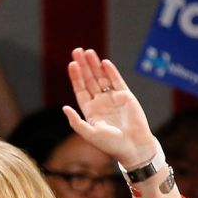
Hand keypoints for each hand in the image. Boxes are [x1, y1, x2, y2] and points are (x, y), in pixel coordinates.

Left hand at [61, 48, 158, 167]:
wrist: (133, 147)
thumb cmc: (111, 145)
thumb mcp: (89, 134)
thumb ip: (76, 121)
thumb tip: (64, 108)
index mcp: (90, 111)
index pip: (80, 90)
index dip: (76, 77)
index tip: (71, 64)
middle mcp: (100, 103)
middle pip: (89, 80)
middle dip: (83, 65)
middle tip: (77, 50)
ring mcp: (113, 98)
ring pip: (102, 77)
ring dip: (95, 65)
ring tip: (88, 52)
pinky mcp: (126, 96)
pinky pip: (117, 81)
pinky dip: (111, 71)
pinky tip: (104, 62)